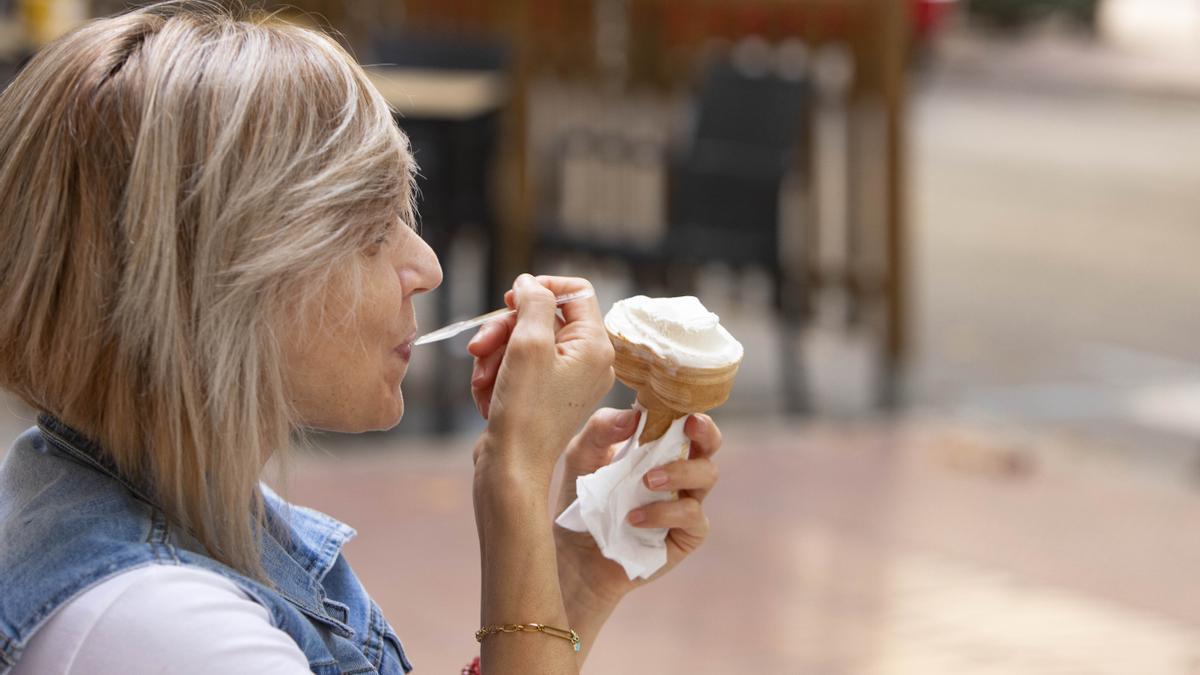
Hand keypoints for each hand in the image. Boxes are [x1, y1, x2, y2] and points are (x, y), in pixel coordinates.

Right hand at [467, 274, 614, 488]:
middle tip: (480, 345)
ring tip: (482, 378)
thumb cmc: (525, 410)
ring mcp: (567, 379)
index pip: (576, 291)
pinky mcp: (546, 395)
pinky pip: (518, 366)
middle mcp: (588, 360)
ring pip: (524, 341)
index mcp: (596, 345)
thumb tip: (530, 282)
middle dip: (506, 328)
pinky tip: (484, 393)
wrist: (511, 468)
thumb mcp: (529, 343)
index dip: (541, 287)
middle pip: (543, 317)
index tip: (510, 299)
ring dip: (495, 353)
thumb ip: (534, 301)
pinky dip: (497, 374)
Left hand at [553, 407, 723, 608]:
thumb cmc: (581, 501)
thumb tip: (634, 415)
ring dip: (680, 472)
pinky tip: (634, 519)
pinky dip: (665, 512)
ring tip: (646, 481)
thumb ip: (601, 430)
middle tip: (689, 426)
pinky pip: (693, 516)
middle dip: (707, 432)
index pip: (684, 421)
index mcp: (657, 448)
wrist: (574, 555)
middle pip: (710, 445)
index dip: (689, 409)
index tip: (681, 406)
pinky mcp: (686, 535)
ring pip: (707, 475)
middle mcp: (679, 472)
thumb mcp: (580, 457)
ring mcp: (685, 503)